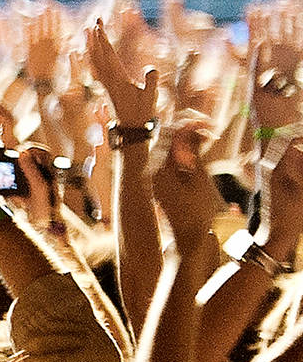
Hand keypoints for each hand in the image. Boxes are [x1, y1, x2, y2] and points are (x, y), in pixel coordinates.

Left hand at [83, 16, 157, 128]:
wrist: (131, 127)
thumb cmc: (142, 112)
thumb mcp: (150, 97)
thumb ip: (151, 83)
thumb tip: (151, 68)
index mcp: (117, 78)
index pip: (107, 54)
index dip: (102, 39)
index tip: (98, 25)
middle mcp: (107, 79)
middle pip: (98, 53)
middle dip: (96, 36)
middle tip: (95, 19)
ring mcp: (105, 82)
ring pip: (95, 59)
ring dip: (92, 44)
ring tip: (89, 30)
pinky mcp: (106, 86)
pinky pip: (96, 67)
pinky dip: (92, 56)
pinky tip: (90, 51)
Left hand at [151, 114, 221, 249]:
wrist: (190, 237)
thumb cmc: (199, 211)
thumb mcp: (200, 179)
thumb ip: (193, 153)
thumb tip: (191, 129)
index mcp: (160, 170)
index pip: (170, 136)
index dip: (189, 125)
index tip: (208, 123)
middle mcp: (152, 171)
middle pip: (166, 140)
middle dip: (188, 131)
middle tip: (210, 130)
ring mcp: (154, 177)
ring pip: (168, 149)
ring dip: (186, 142)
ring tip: (207, 139)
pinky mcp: (160, 182)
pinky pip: (169, 160)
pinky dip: (183, 154)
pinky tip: (198, 153)